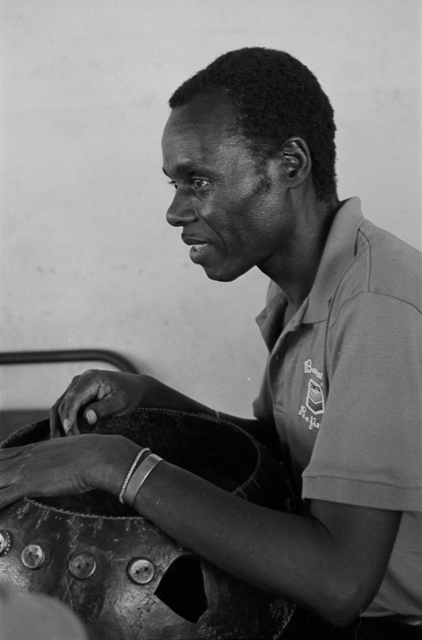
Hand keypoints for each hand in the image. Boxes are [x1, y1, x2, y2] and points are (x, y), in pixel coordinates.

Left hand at [0, 433, 139, 508]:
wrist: (98, 455)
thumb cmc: (90, 454)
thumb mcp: (67, 453)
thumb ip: (55, 461)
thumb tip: (57, 467)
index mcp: (30, 450)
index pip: (0, 456)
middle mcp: (22, 458)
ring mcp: (23, 470)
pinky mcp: (29, 483)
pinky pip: (1, 497)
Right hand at [50, 370, 144, 437]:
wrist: (133, 387)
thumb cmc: (129, 393)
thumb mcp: (121, 402)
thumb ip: (104, 409)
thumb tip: (87, 418)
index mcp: (90, 379)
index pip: (74, 398)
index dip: (69, 414)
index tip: (68, 429)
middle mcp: (79, 381)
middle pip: (64, 403)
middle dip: (64, 423)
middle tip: (69, 443)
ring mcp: (76, 387)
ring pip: (60, 407)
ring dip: (58, 424)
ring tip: (58, 442)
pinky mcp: (76, 395)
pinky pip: (64, 408)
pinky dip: (62, 421)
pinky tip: (62, 436)